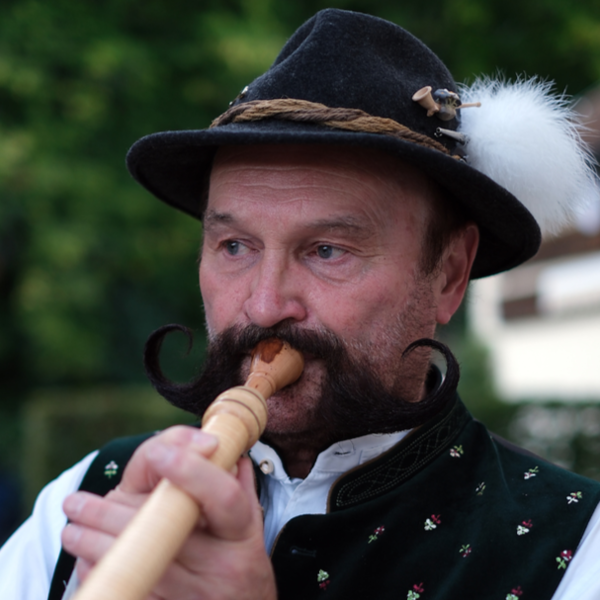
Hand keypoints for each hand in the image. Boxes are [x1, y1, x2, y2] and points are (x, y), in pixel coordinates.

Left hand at [61, 426, 275, 599]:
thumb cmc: (238, 559)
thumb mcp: (245, 521)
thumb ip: (230, 480)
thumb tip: (206, 442)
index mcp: (242, 534)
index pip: (223, 496)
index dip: (191, 471)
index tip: (159, 453)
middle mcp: (222, 568)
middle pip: (161, 531)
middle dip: (108, 514)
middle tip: (75, 502)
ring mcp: (195, 598)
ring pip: (135, 566)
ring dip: (93, 546)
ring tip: (72, 530)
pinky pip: (130, 596)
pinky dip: (101, 577)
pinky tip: (85, 562)